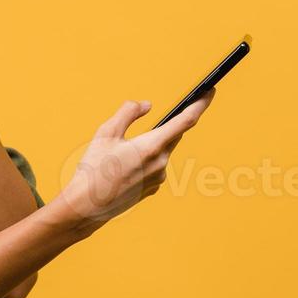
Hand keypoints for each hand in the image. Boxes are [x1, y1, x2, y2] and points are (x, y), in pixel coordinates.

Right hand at [57, 88, 216, 229]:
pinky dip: (147, 159)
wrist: (87, 206)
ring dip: (152, 144)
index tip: (211, 91)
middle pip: (173, 136)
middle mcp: (161, 163)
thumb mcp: (106, 132)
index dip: (201, 104)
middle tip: (158, 118)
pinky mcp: (153, 188)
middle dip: (168, 126)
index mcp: (152, 146)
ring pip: (163, 151)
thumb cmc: (94, 168)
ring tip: (125, 150)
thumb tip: (146, 104)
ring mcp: (158, 178)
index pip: (186, 120)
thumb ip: (128, 113)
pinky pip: (156, 166)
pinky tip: (126, 166)